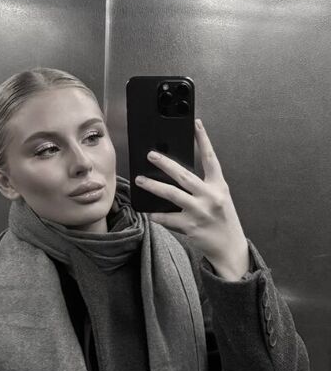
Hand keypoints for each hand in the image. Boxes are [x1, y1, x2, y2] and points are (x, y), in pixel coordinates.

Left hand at [135, 119, 248, 280]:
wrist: (230, 246)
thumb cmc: (223, 219)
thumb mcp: (220, 197)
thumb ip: (204, 185)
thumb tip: (178, 174)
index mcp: (219, 186)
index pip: (211, 158)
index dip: (204, 139)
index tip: (196, 124)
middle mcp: (210, 197)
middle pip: (184, 175)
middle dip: (165, 163)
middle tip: (150, 155)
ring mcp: (200, 212)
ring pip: (172, 195)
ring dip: (153, 186)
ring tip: (140, 180)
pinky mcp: (191, 227)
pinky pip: (168, 218)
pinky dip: (157, 215)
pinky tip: (149, 212)